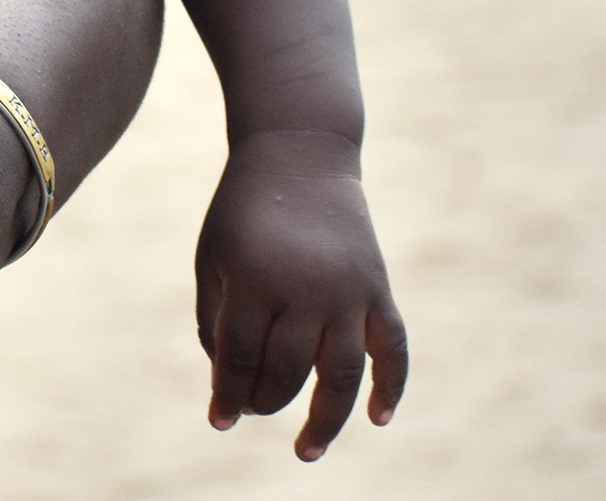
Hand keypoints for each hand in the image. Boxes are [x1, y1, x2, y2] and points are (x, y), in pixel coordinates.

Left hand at [194, 129, 408, 458]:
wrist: (298, 155)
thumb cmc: (242, 210)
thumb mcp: (213, 255)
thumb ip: (217, 317)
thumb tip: (227, 378)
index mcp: (252, 279)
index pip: (237, 356)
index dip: (227, 394)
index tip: (219, 420)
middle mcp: (304, 290)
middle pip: (287, 371)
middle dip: (266, 401)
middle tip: (252, 410)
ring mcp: (347, 292)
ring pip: (342, 375)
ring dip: (326, 420)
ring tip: (306, 450)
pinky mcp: (377, 289)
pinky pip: (393, 348)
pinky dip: (392, 386)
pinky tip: (379, 419)